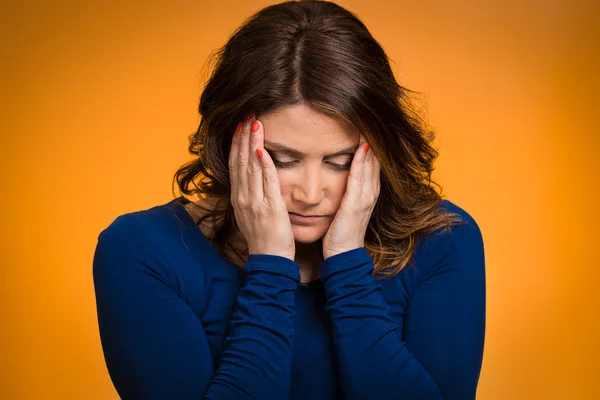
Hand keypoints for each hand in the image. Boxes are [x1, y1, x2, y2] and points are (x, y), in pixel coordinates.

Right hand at [229, 114, 295, 260]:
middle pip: (240, 161)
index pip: (235, 164)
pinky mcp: (270, 207)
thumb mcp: (252, 213)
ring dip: (252, 144)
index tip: (240, 126)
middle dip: (243, 137)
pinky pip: (266, 182)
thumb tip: (252, 176)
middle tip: (247, 115)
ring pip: (251, 167)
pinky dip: (264, 165)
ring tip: (254, 124)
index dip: (236, 144)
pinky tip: (263, 150)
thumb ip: (251, 193)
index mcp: (238, 198)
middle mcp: (243, 198)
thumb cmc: (265, 237)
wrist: (270, 260)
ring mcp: (255, 202)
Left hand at [322, 134, 380, 259]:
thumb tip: (340, 179)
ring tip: (368, 124)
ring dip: (370, 145)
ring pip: (370, 165)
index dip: (370, 144)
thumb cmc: (341, 233)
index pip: (372, 163)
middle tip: (371, 117)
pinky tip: (362, 147)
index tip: (365, 125)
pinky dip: (362, 161)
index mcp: (367, 193)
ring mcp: (365, 198)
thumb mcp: (345, 208)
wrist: (343, 255)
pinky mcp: (356, 204)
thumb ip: (346, 193)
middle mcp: (370, 193)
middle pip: (375, 160)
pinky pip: (359, 178)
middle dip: (373, 140)